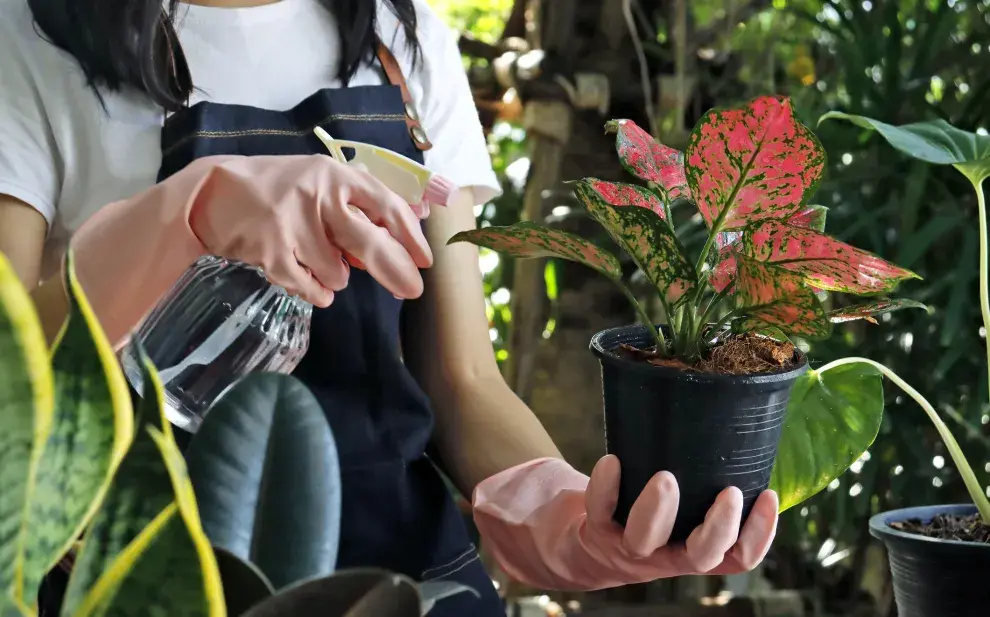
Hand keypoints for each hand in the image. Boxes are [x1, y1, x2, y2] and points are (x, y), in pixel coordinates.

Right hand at [70, 154, 431, 346]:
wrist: (213, 193)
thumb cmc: (278, 188)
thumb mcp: (321, 181)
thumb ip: (361, 204)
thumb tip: (411, 228)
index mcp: (335, 175)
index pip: (385, 205)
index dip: (410, 236)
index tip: (425, 260)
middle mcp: (317, 196)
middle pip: (369, 243)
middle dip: (395, 272)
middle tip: (411, 292)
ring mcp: (293, 224)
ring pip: (339, 273)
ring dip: (336, 277)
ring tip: (316, 259)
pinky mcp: (271, 252)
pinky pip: (312, 288)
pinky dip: (317, 292)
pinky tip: (311, 281)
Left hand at [472, 455, 777, 590]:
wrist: (582, 542)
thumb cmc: (642, 511)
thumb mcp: (677, 503)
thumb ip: (702, 476)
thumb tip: (741, 411)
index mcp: (694, 549)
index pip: (737, 557)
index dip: (759, 535)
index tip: (769, 496)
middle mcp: (667, 555)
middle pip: (701, 556)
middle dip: (719, 527)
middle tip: (731, 492)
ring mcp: (630, 548)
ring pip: (647, 540)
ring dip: (658, 510)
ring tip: (666, 477)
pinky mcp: (595, 532)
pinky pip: (600, 513)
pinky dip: (605, 487)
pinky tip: (612, 461)